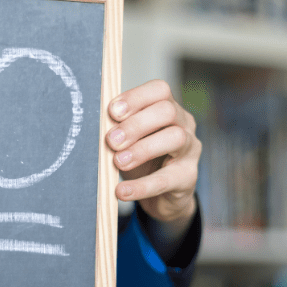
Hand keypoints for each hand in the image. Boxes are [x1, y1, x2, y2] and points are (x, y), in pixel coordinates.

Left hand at [107, 80, 200, 229]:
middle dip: (136, 124)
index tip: (112, 112)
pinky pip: (166, 179)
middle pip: (167, 111)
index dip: (135, 97)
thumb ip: (117, 130)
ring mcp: (190, 150)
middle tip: (112, 141)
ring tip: (118, 162)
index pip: (159, 90)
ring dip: (142, 149)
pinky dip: (141, 186)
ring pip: (175, 138)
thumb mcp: (128, 141)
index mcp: (169, 108)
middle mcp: (184, 124)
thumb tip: (95, 123)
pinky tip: (122, 191)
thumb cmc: (143, 160)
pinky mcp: (188, 177)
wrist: (161, 196)